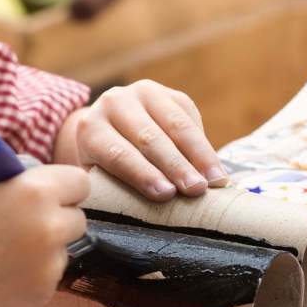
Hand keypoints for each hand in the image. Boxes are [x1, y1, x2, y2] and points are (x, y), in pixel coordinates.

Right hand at [0, 165, 89, 306]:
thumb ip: (17, 178)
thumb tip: (42, 178)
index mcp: (36, 191)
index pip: (80, 183)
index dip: (61, 188)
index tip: (47, 194)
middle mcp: (49, 227)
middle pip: (76, 220)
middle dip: (55, 220)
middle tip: (21, 226)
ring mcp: (47, 266)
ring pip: (60, 253)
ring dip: (41, 252)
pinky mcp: (39, 295)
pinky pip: (44, 280)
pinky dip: (27, 279)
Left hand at [73, 80, 226, 200]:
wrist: (110, 127)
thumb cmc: (105, 166)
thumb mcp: (100, 177)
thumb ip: (115, 189)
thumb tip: (147, 212)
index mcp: (91, 129)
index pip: (118, 154)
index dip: (143, 174)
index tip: (166, 194)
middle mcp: (113, 103)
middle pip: (148, 138)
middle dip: (176, 166)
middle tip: (196, 190)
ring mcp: (141, 93)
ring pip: (175, 124)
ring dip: (199, 155)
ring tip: (215, 181)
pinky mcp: (168, 93)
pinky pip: (190, 116)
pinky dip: (204, 144)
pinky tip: (215, 167)